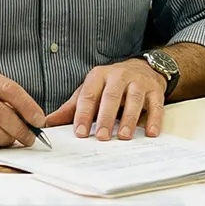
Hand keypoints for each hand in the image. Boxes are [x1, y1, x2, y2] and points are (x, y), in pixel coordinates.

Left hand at [45, 59, 165, 140]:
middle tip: (103, 137)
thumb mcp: (90, 91)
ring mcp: (138, 82)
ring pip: (134, 100)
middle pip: (112, 97)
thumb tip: (48, 123)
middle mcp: (119, 76)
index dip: (84, 114)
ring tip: (124, 136)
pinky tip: (151, 133)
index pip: (89, 95)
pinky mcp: (155, 90)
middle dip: (106, 117)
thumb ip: (72, 108)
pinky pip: (156, 105)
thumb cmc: (111, 85)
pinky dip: (154, 119)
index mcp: (98, 76)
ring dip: (130, 119)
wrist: (143, 68)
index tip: (81, 132)